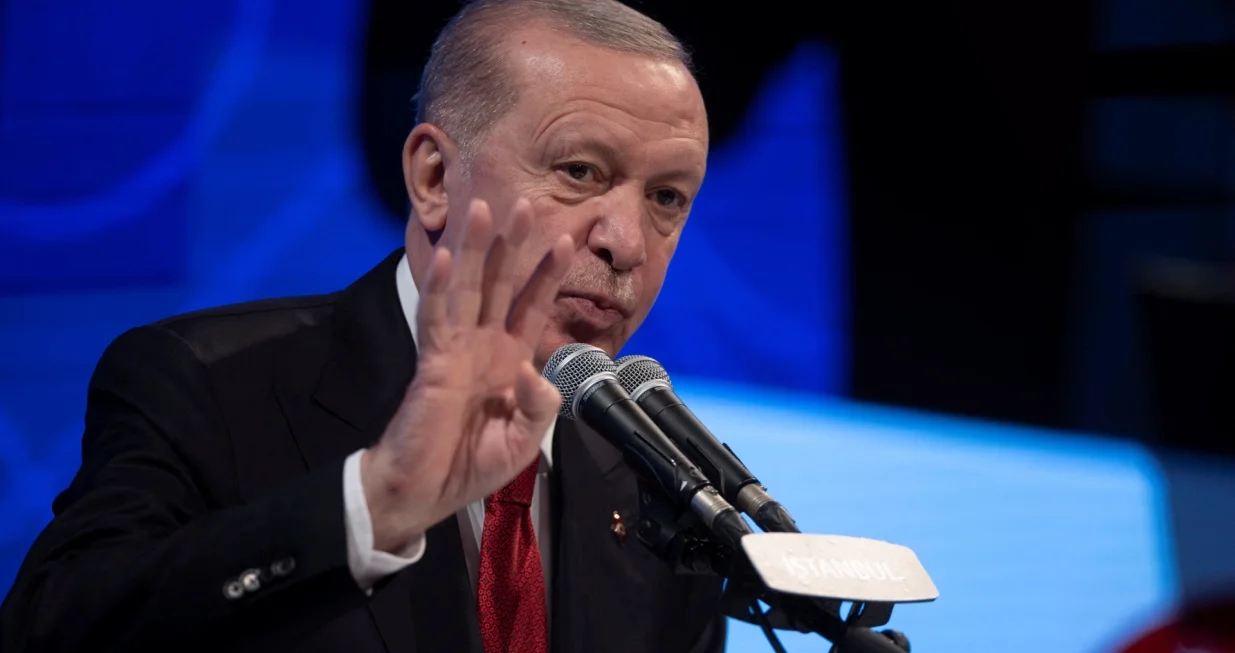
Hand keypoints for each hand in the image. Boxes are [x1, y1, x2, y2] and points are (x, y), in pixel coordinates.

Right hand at [361, 198, 573, 552]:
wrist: (426, 492)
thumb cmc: (470, 464)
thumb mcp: (524, 440)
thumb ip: (539, 406)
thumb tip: (533, 371)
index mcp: (508, 360)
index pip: (532, 306)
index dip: (548, 274)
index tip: (568, 240)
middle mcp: (483, 346)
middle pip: (500, 284)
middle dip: (513, 244)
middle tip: (526, 203)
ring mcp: (455, 351)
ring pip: (466, 288)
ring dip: (475, 249)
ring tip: (482, 209)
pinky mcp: (432, 365)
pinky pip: (436, 319)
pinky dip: (441, 287)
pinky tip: (448, 257)